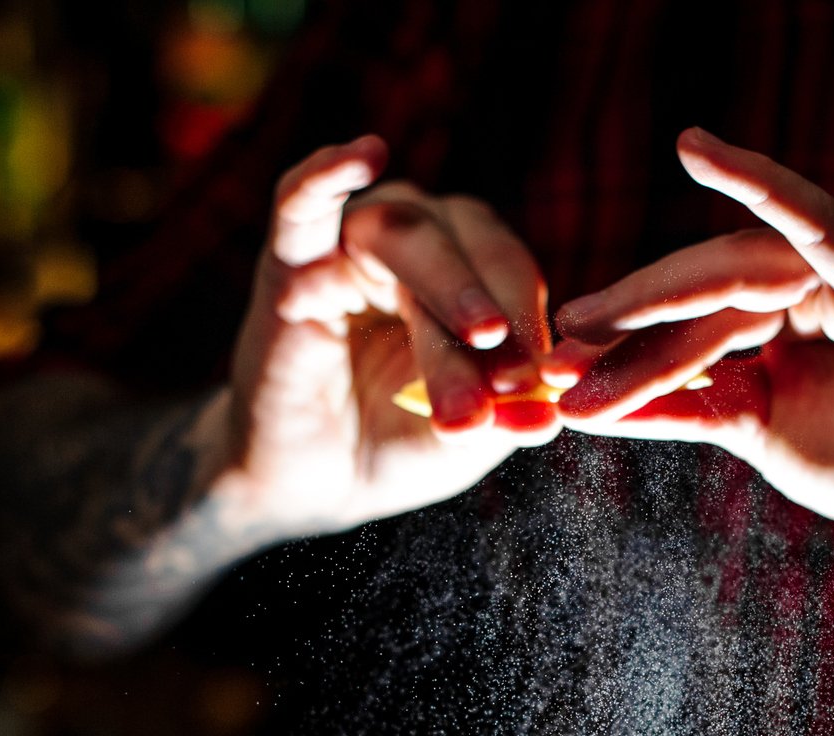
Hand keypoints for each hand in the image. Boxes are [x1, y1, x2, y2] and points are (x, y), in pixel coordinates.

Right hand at [218, 136, 562, 541]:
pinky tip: (362, 153)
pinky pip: (299, 204)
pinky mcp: (286, 263)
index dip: (533, 323)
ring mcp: (349, 246)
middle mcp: (416, 243)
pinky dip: (326, 175)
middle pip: (469, 246)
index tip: (546, 386)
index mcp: (469, 271)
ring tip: (479, 335)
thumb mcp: (465, 434)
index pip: (511, 270)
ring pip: (405, 232)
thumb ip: (504, 414)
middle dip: (496, 315)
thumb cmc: (398, 445)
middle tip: (512, 381)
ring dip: (448, 283)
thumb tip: (547, 416)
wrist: (315, 483)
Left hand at [549, 129, 833, 586]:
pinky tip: (700, 151)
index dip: (629, 336)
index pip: (700, 304)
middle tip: (553, 344)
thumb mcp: (758, 428)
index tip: (557, 367)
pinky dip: (765, 187)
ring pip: (739, 274)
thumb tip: (586, 398)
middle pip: (709, 282)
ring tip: (584, 335)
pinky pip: (819, 226)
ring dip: (659, 309)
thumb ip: (684, 402)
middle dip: (628, 317)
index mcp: (805, 289)